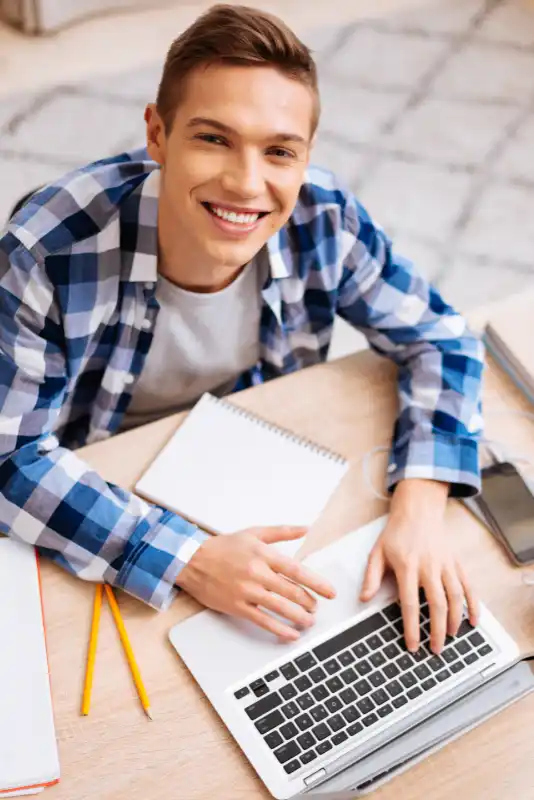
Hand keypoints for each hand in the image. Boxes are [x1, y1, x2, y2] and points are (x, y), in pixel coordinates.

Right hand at [176, 526, 335, 640]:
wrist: (193, 561)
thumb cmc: (224, 546)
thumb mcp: (254, 533)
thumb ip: (282, 532)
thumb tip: (306, 529)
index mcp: (263, 554)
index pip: (296, 570)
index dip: (316, 583)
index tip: (329, 592)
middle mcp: (257, 573)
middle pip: (291, 591)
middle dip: (308, 602)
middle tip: (316, 607)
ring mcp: (247, 591)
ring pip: (280, 608)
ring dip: (299, 617)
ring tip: (309, 621)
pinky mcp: (237, 606)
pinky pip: (262, 621)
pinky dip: (279, 629)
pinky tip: (290, 634)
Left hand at [360, 480, 478, 653]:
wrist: (418, 511)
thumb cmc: (396, 533)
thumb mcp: (377, 552)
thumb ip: (371, 577)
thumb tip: (364, 599)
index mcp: (408, 566)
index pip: (410, 603)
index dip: (412, 627)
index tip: (413, 645)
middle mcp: (429, 566)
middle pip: (437, 604)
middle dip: (437, 630)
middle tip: (435, 649)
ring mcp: (446, 564)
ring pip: (455, 597)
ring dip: (455, 620)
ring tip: (450, 637)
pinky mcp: (456, 562)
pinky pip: (468, 586)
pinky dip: (473, 605)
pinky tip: (473, 620)